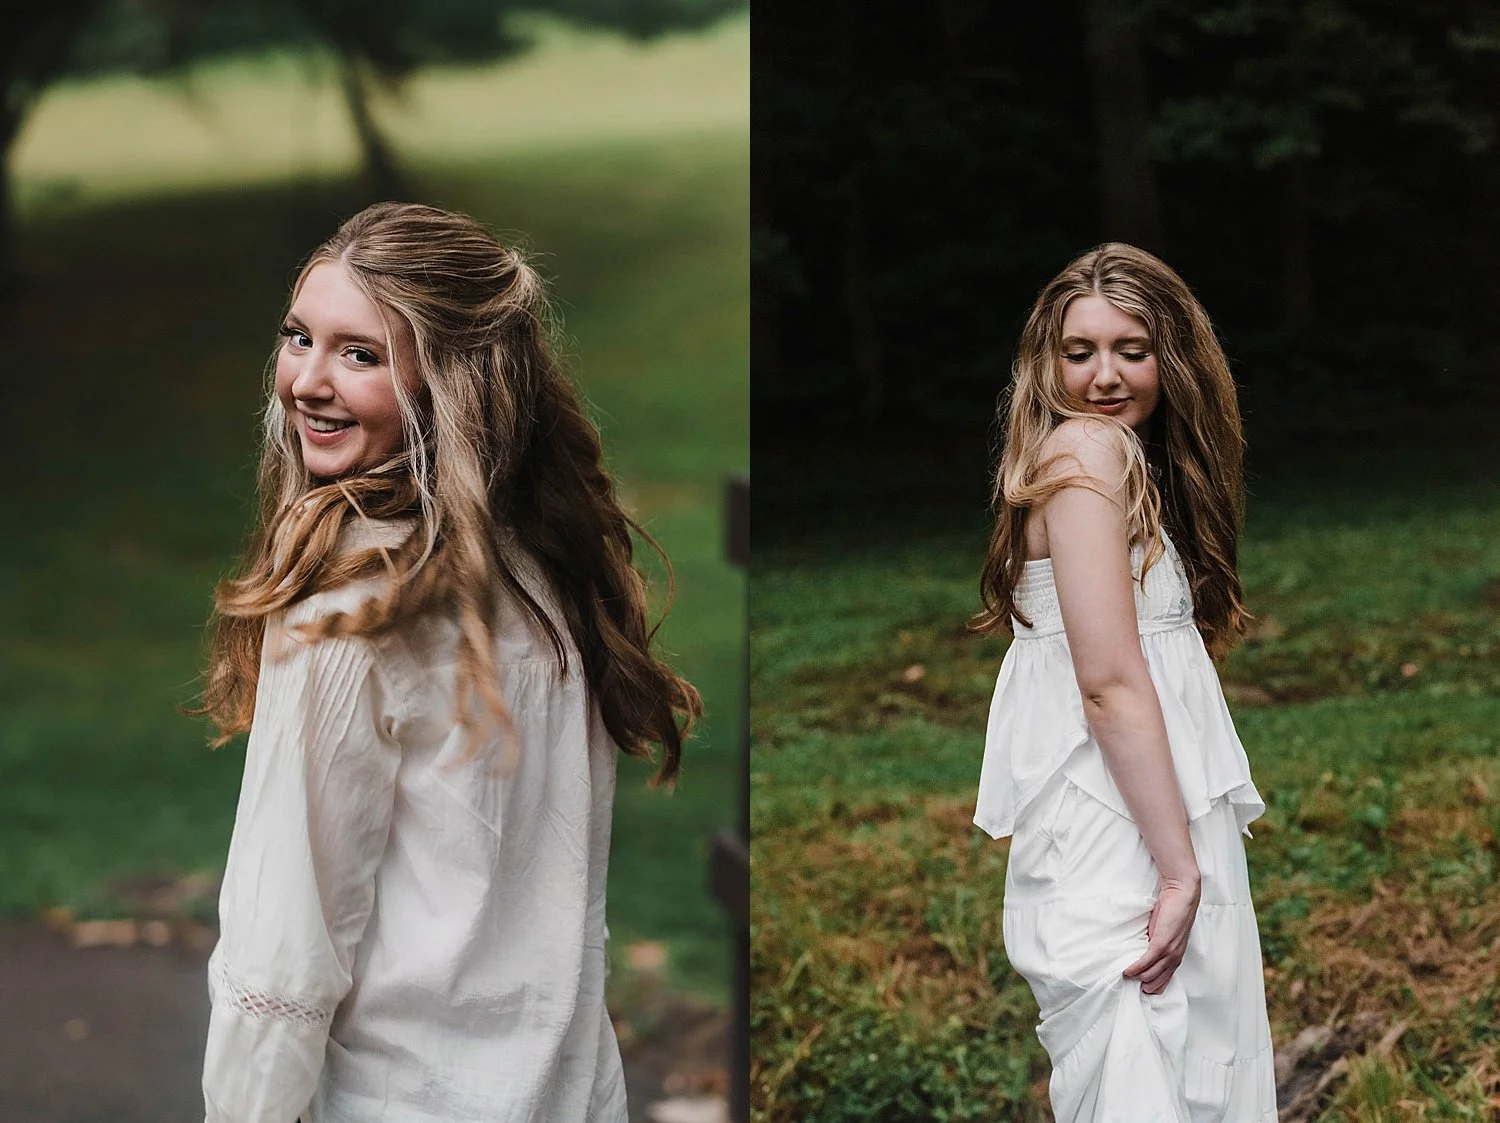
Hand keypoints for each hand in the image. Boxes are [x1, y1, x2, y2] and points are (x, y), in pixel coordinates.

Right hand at [1122, 874, 1199, 994]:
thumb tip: (1142, 952)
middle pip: (1156, 982)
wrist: (1182, 894)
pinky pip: (1146, 962)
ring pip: (1150, 974)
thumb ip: (1157, 943)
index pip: (1163, 982)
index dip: (1151, 987)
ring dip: (1136, 977)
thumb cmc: (1173, 911)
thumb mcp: (1165, 932)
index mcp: (1176, 956)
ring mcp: (1169, 952)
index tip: (1137, 988)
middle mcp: (1174, 958)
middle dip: (1143, 986)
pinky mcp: (1162, 943)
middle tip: (1127, 985)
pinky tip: (1126, 970)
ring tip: (1123, 977)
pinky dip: (1136, 968)